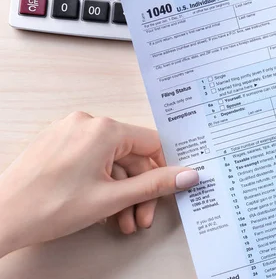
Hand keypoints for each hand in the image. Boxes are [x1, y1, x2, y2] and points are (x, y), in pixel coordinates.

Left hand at [0, 112, 198, 257]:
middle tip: (141, 217)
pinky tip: (102, 208)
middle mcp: (87, 123)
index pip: (151, 143)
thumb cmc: (47, 207)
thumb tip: (187, 175)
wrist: (0, 217)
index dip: (163, 170)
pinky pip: (91, 160)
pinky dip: (101, 183)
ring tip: (120, 221)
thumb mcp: (112, 198)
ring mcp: (69, 132)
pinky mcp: (57, 144)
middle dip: (138, 191)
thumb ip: (155, 185)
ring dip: (120, 193)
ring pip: (110, 162)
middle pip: (130, 156)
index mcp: (104, 129)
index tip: (168, 189)